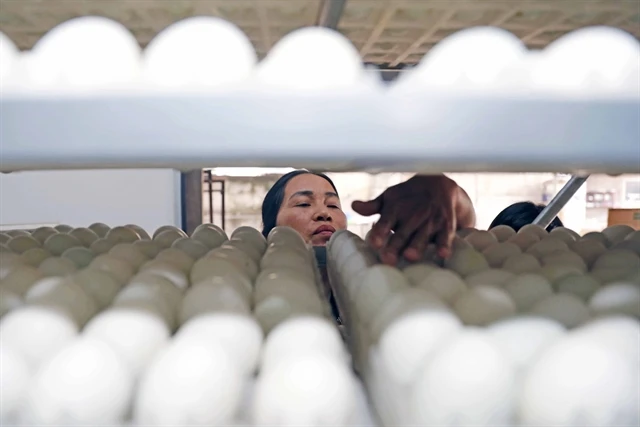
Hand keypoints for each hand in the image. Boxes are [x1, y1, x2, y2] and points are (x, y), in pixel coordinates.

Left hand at [352, 174, 475, 264]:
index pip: (386, 221)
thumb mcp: (390, 198)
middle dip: (395, 245)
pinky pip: (446, 236)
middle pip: (403, 233)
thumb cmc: (408, 196)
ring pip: (423, 235)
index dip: (380, 232)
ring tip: (410, 256)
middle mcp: (413, 215)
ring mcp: (430, 220)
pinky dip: (445, 244)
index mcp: (396, 209)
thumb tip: (354, 206)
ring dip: (417, 246)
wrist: (439, 184)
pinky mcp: (446, 225)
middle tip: (387, 259)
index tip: (374, 243)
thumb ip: (372, 206)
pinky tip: (443, 255)